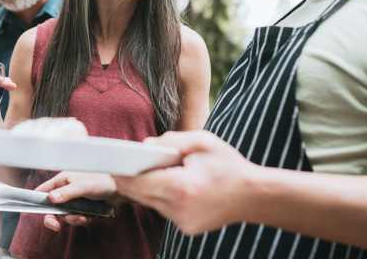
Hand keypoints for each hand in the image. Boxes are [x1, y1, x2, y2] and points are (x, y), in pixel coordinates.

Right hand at [35, 171, 117, 231]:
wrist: (121, 189)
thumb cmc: (102, 181)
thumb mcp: (82, 186)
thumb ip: (66, 193)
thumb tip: (50, 199)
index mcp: (62, 180)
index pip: (43, 191)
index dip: (37, 201)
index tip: (36, 212)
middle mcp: (66, 190)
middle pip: (52, 208)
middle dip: (54, 218)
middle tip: (56, 226)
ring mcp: (74, 200)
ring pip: (65, 216)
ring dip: (73, 219)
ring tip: (84, 216)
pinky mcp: (83, 209)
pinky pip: (77, 219)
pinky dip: (83, 220)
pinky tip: (91, 216)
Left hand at [114, 130, 256, 234]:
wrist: (255, 196)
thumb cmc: (230, 165)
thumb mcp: (202, 141)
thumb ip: (170, 139)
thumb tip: (144, 145)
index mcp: (182, 187)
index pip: (139, 182)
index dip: (122, 172)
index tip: (110, 163)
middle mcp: (179, 209)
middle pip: (141, 194)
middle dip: (130, 179)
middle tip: (120, 164)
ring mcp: (183, 222)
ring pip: (151, 203)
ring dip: (147, 188)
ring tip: (146, 170)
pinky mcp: (187, 228)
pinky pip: (164, 209)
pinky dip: (163, 197)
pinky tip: (170, 184)